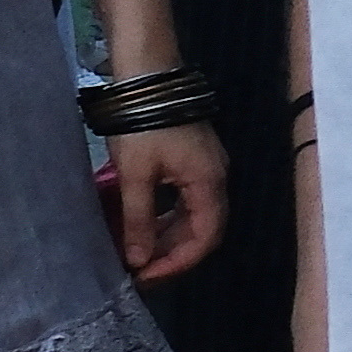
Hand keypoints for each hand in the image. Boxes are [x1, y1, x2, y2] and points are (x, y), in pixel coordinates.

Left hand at [102, 122, 225, 286]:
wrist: (147, 76)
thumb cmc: (142, 126)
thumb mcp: (136, 176)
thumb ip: (139, 220)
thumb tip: (138, 261)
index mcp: (208, 183)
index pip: (204, 237)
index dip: (178, 262)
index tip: (147, 275)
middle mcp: (215, 178)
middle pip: (203, 229)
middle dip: (172, 253)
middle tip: (141, 269)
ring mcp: (206, 167)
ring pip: (194, 215)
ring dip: (170, 236)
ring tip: (139, 250)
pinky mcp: (193, 160)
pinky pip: (187, 199)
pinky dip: (169, 217)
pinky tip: (146, 223)